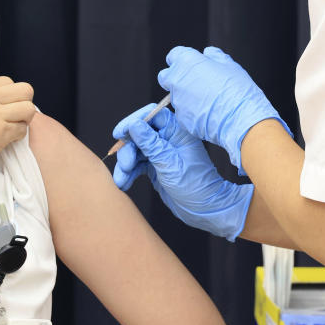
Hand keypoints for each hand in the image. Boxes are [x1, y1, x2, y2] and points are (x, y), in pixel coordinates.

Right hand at [0, 76, 35, 180]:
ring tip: (12, 128)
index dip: (9, 96)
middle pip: (25, 90)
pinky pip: (23, 130)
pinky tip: (5, 140)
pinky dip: (17, 136)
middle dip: (23, 103)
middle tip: (15, 116)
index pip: (8, 82)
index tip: (4, 107)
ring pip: (29, 109)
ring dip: (24, 120)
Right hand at [111, 104, 253, 241]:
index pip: (151, 115)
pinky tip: (124, 182)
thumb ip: (150, 143)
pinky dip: (128, 173)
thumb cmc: (195, 185)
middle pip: (138, 134)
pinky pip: (136, 164)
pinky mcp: (155, 166)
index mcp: (177, 131)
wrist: (204, 209)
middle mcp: (168, 138)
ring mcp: (160, 152)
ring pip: (135, 150)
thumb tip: (134, 124)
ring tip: (122, 179)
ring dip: (125, 164)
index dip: (133, 121)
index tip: (119, 134)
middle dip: (128, 149)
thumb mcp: (169, 163)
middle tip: (126, 165)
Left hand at [158, 46, 290, 174]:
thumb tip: (208, 53)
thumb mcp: (230, 66)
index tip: (192, 65)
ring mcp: (177, 100)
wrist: (240, 118)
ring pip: (175, 95)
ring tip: (208, 100)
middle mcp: (177, 79)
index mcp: (187, 61)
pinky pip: (183, 112)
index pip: (173, 55)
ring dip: (186, 96)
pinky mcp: (181, 118)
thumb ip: (215, 57)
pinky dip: (191, 111)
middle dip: (176, 78)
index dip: (183, 60)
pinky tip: (208, 113)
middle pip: (166, 76)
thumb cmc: (237, 90)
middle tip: (194, 82)